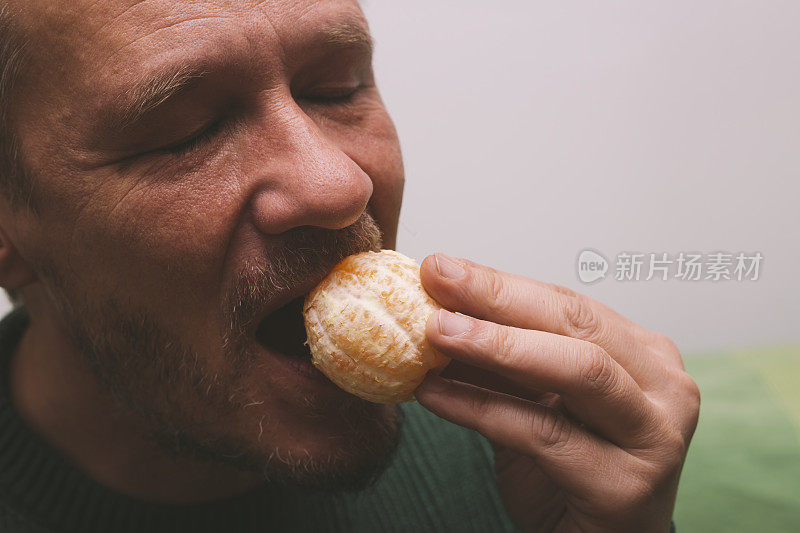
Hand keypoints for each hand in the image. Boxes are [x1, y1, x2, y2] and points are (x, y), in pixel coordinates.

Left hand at [415, 254, 699, 532]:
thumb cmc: (569, 471)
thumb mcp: (538, 402)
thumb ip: (505, 361)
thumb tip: (438, 309)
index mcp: (643, 356)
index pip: (568, 306)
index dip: (502, 284)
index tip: (443, 268)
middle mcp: (664, 387)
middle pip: (576, 326)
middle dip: (500, 298)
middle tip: (439, 278)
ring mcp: (654, 435)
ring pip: (577, 371)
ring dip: (498, 346)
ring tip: (436, 333)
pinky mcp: (627, 484)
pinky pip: (543, 434)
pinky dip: (481, 409)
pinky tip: (434, 396)